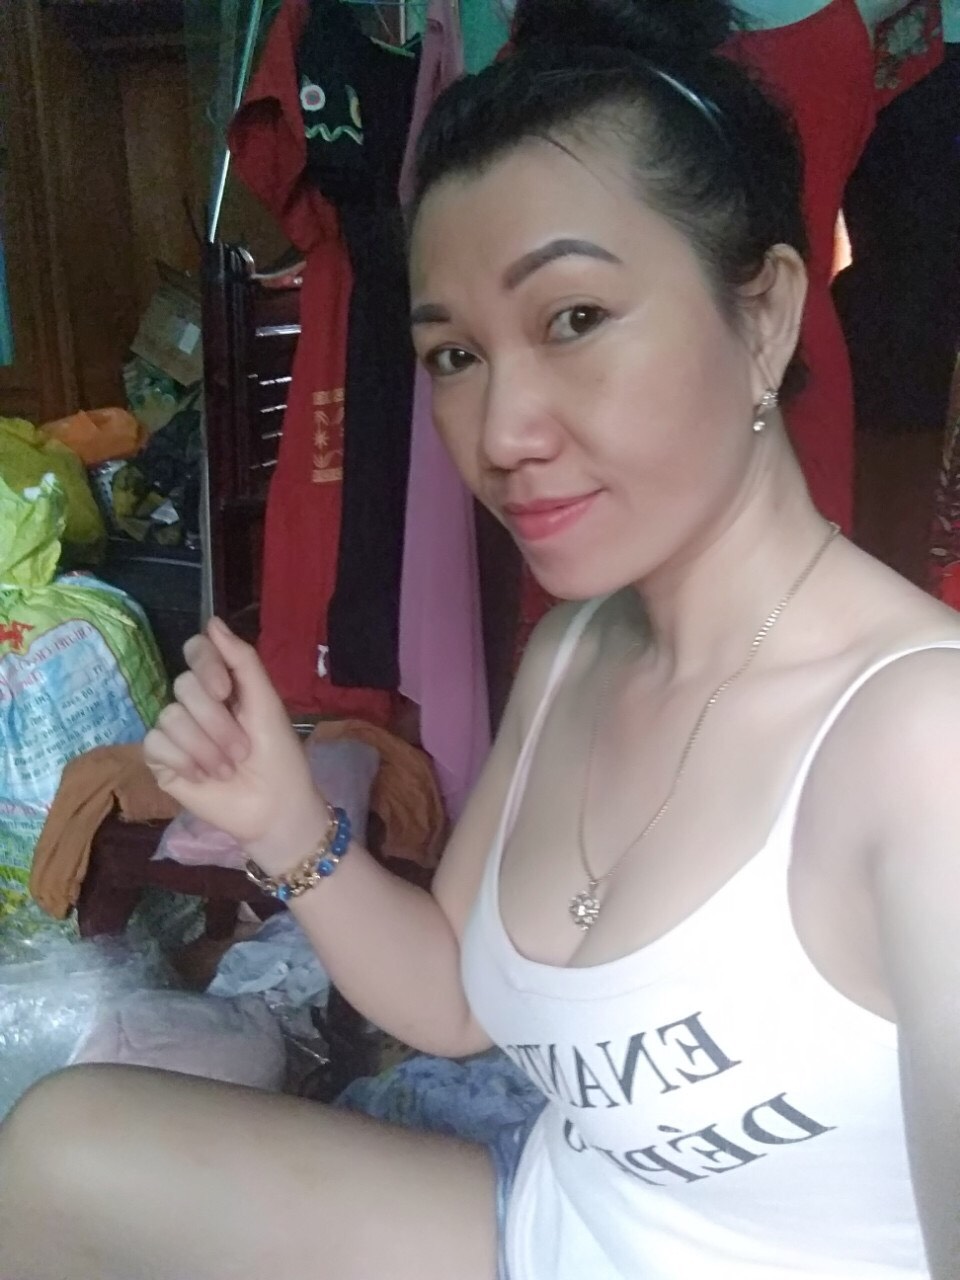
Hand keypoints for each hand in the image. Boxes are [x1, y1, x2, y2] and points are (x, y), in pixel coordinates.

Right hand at [143, 618, 326, 870]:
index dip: (205, 665)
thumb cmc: (278, 757)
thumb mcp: (266, 704)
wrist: (274, 808)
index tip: (224, 690)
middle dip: (217, 722)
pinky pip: (155, 744)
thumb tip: (212, 620)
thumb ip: (242, 661)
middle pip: (183, 686)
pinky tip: (202, 777)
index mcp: (222, 686)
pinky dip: (184, 761)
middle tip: (242, 749)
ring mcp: (176, 732)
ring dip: (206, 748)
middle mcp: (195, 704)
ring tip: (227, 769)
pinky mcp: (161, 761)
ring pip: (170, 717)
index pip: (196, 651)